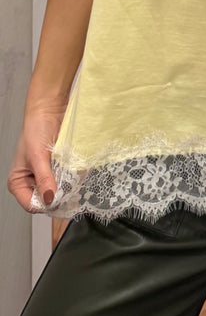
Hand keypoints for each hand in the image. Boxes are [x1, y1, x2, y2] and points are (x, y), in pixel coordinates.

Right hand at [7, 93, 66, 211]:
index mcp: (18, 183)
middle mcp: (31, 182)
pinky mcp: (58, 169)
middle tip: (70, 187)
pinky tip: (76, 172)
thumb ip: (44, 178)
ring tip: (73, 177)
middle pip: (46, 200)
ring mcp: (46, 176)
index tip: (60, 197)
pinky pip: (66, 181)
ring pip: (58, 191)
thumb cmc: (36, 130)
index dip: (46, 204)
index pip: (32, 205)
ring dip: (67, 187)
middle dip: (58, 195)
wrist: (49, 111)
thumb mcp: (38, 156)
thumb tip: (50, 199)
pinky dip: (72, 178)